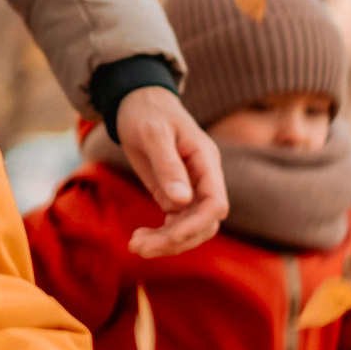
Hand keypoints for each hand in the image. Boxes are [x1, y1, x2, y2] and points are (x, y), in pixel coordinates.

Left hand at [115, 87, 227, 256]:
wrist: (137, 103)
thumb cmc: (147, 113)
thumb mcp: (154, 135)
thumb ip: (168, 166)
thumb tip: (182, 201)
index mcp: (206, 161)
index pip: (215, 203)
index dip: (196, 225)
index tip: (169, 236)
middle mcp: (204, 178)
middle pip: (204, 223)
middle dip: (175, 239)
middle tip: (138, 246)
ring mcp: (191, 188)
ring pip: (191, 228)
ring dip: (167, 242)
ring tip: (135, 245)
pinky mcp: (175, 195)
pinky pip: (176, 224)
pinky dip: (161, 236)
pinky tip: (140, 237)